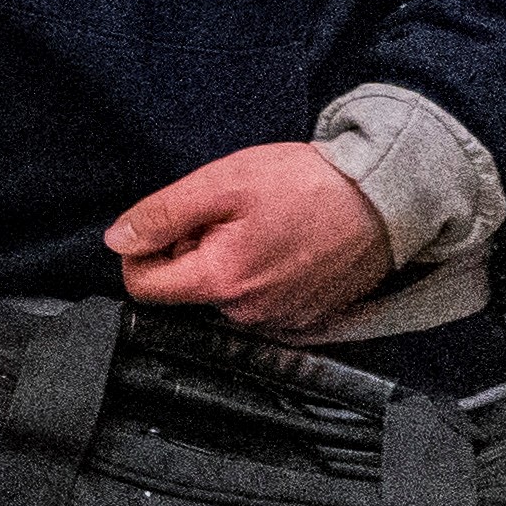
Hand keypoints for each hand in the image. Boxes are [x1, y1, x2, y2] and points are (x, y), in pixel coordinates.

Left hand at [104, 142, 397, 333]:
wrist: (388, 197)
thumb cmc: (308, 184)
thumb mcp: (224, 182)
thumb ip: (163, 214)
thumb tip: (117, 241)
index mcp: (220, 282)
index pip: (143, 287)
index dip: (146, 250)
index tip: (176, 223)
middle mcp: (247, 315)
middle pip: (184, 290)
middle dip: (192, 252)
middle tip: (230, 215)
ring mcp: (280, 322)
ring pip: (223, 296)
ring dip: (227, 262)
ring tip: (264, 226)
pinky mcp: (306, 319)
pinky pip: (259, 302)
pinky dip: (260, 274)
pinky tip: (284, 243)